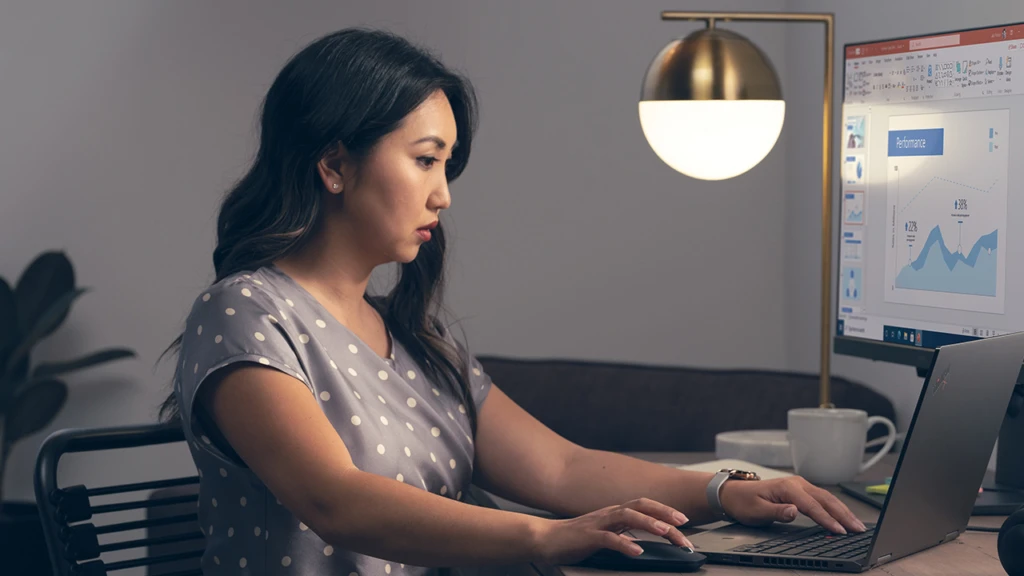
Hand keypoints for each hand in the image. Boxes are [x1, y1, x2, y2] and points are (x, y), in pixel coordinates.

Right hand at [531, 497, 694, 564]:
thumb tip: (643, 542)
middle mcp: (609, 514)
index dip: (665, 510)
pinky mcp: (588, 537)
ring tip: (666, 532)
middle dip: (664, 513)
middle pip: (641, 506)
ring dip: (649, 523)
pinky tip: (637, 550)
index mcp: (614, 513)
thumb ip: (623, 534)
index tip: (684, 521)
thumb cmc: (575, 539)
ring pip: (627, 517)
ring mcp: (598, 523)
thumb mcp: (605, 535)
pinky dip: (624, 543)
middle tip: (683, 524)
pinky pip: (609, 538)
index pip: (644, 506)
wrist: (546, 539)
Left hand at [719, 476, 866, 533]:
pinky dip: (835, 508)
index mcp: (787, 487)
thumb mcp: (756, 511)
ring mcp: (800, 485)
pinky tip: (843, 516)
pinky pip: (822, 499)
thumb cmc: (744, 502)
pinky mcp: (801, 490)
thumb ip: (777, 512)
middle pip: (825, 499)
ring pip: (827, 498)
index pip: (812, 505)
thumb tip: (794, 511)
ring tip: (857, 525)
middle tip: (858, 529)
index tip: (839, 531)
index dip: (827, 519)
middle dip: (843, 514)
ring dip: (843, 511)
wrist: (734, 493)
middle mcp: (797, 483)